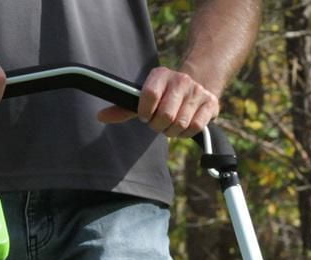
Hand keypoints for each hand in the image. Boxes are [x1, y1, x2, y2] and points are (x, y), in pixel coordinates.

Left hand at [97, 66, 218, 137]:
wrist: (198, 83)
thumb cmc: (165, 95)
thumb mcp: (144, 98)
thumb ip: (124, 108)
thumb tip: (100, 117)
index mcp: (160, 74)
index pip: (148, 95)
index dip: (145, 112)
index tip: (145, 116)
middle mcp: (180, 80)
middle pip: (165, 115)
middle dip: (159, 126)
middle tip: (159, 123)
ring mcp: (197, 91)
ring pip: (180, 123)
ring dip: (172, 131)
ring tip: (171, 124)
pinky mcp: (210, 103)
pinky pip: (195, 128)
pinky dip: (186, 133)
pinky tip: (184, 126)